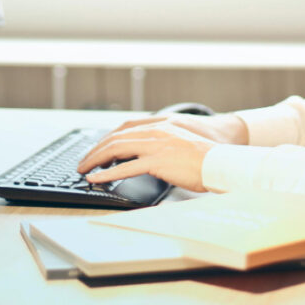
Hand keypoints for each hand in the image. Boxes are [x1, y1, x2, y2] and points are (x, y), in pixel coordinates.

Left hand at [75, 114, 247, 191]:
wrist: (221, 162)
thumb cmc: (206, 157)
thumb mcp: (181, 143)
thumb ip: (163, 144)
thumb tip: (148, 157)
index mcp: (161, 126)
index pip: (125, 127)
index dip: (108, 137)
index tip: (97, 148)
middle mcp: (155, 132)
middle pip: (116, 137)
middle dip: (96, 149)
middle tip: (83, 161)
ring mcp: (155, 145)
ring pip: (116, 149)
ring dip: (96, 159)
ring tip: (84, 170)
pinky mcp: (157, 161)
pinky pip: (125, 168)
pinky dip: (107, 173)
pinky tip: (96, 179)